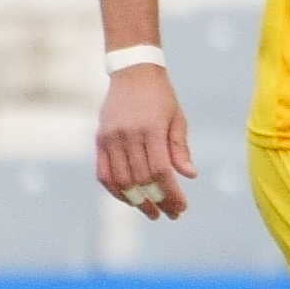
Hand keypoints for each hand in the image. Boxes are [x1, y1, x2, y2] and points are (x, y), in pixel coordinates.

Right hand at [95, 63, 195, 219]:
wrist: (132, 73)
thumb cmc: (161, 97)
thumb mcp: (177, 119)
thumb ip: (180, 148)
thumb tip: (190, 175)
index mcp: (151, 129)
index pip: (160, 171)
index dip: (171, 193)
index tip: (182, 207)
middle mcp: (128, 135)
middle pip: (141, 179)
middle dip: (157, 201)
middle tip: (171, 215)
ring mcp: (110, 138)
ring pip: (121, 180)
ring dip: (136, 201)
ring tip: (152, 212)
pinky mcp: (100, 140)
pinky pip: (104, 173)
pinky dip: (116, 190)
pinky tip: (130, 200)